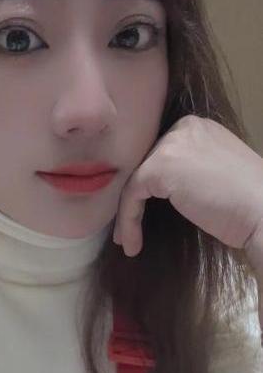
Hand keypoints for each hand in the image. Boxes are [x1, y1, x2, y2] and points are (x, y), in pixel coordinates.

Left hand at [113, 114, 262, 257]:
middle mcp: (184, 128)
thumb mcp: (215, 175)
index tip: (143, 212)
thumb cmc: (247, 204)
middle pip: (144, 166)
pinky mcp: (160, 167)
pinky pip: (131, 196)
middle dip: (133, 200)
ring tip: (126, 242)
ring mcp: (171, 145)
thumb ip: (190, 171)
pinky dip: (128, 221)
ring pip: (134, 182)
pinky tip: (132, 244)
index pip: (160, 155)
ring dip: (127, 216)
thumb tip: (164, 189)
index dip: (148, 186)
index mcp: (199, 128)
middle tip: (128, 229)